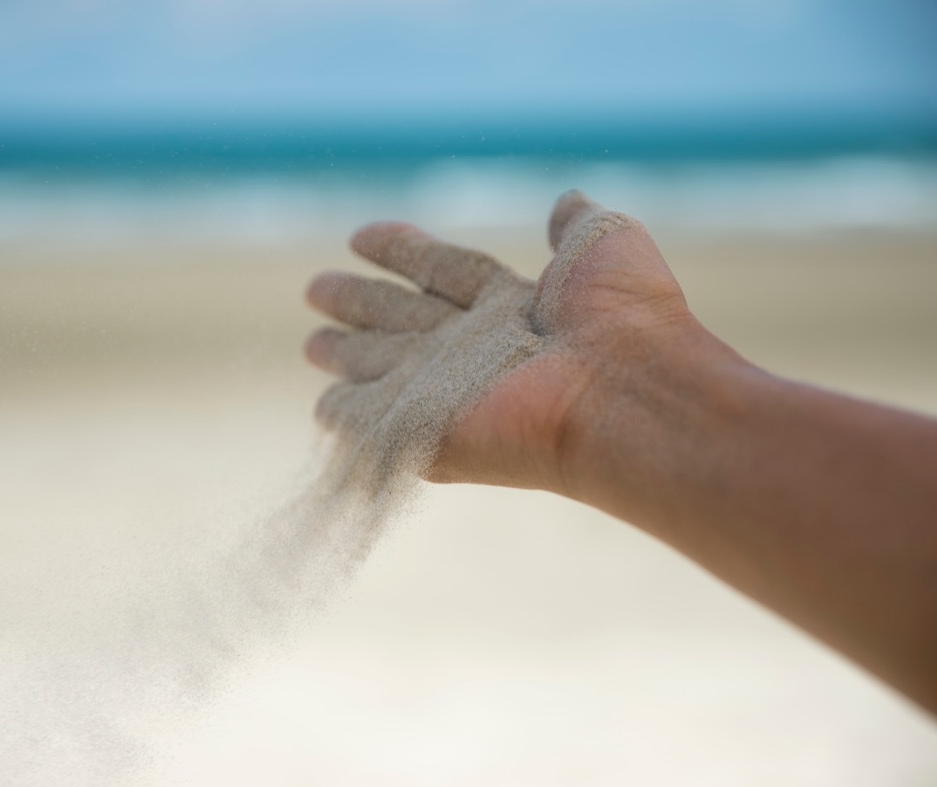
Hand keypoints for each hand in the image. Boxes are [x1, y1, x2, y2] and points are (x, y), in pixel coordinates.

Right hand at [304, 190, 720, 494]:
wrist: (621, 392)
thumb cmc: (623, 317)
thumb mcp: (604, 243)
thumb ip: (576, 223)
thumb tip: (565, 200)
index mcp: (511, 305)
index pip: (443, 271)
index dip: (403, 252)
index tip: (361, 236)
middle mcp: (477, 348)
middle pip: (404, 318)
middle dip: (360, 302)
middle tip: (315, 289)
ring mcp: (452, 394)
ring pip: (385, 367)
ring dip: (348, 355)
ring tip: (313, 345)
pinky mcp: (431, 435)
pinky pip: (377, 425)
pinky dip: (349, 417)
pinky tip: (325, 409)